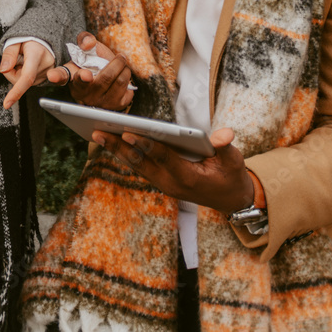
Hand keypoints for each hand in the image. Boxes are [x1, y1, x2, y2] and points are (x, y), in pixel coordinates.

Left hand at [0, 41, 53, 109]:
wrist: (45, 41)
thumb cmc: (30, 39)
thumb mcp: (16, 40)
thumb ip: (9, 54)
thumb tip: (3, 70)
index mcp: (37, 55)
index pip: (26, 77)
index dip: (16, 91)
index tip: (7, 104)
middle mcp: (45, 67)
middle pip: (18, 79)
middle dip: (11, 70)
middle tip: (16, 57)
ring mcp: (46, 75)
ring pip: (22, 82)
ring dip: (17, 72)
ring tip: (25, 58)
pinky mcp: (45, 80)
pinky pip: (27, 82)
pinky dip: (23, 74)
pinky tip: (28, 64)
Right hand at [46, 31, 132, 109]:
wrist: (106, 83)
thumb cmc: (94, 65)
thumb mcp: (88, 51)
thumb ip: (85, 40)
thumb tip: (88, 43)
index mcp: (72, 76)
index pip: (62, 76)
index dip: (56, 76)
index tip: (52, 76)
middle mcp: (83, 92)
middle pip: (104, 79)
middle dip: (116, 64)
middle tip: (121, 56)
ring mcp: (97, 102)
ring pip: (118, 83)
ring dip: (125, 70)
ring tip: (123, 65)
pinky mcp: (113, 108)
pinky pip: (127, 92)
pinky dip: (128, 80)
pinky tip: (123, 78)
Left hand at [93, 125, 253, 214]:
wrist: (231, 200)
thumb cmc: (231, 176)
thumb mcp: (234, 161)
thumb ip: (225, 147)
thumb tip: (222, 134)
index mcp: (189, 178)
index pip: (163, 158)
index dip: (146, 145)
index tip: (127, 132)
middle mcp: (171, 184)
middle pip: (141, 163)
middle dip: (120, 147)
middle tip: (99, 131)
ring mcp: (164, 184)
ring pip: (136, 166)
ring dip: (116, 150)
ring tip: (97, 133)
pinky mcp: (161, 182)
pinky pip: (139, 167)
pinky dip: (125, 154)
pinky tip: (111, 142)